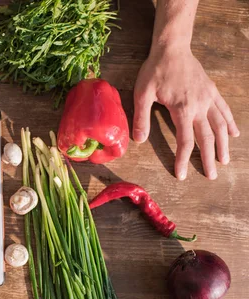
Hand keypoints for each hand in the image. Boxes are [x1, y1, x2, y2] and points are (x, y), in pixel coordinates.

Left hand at [133, 46, 239, 179]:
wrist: (172, 48)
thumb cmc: (155, 71)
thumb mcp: (142, 93)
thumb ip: (142, 117)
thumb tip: (139, 140)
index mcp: (183, 109)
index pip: (185, 140)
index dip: (183, 159)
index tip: (182, 175)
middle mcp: (200, 106)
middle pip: (207, 137)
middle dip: (208, 158)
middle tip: (211, 176)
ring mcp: (208, 98)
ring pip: (220, 125)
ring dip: (223, 145)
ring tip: (224, 160)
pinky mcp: (212, 90)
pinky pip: (224, 110)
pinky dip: (230, 123)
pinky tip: (234, 134)